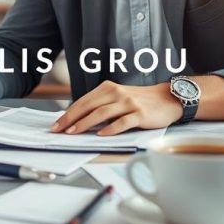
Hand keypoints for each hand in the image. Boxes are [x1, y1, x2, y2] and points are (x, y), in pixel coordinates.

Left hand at [50, 80, 183, 135]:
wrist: (167, 99)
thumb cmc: (140, 101)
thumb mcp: (118, 98)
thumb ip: (101, 106)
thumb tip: (79, 121)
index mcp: (108, 88)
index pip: (83, 101)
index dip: (68, 113)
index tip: (56, 124)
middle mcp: (116, 93)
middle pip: (88, 106)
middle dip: (71, 119)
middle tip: (59, 130)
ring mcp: (128, 103)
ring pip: (102, 113)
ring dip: (85, 123)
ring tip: (74, 132)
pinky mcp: (139, 113)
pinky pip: (123, 122)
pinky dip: (111, 129)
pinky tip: (101, 135)